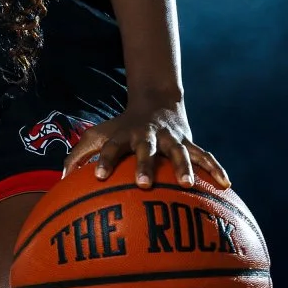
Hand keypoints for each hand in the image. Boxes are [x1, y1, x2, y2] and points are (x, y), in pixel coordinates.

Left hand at [64, 105, 230, 190]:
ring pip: (179, 152)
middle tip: (143, 183)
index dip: (104, 160)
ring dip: (184, 167)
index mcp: (125, 135)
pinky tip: (227, 186)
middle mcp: (148, 136)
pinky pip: (205, 156)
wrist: (156, 102)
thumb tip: (60, 178)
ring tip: (188, 185)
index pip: (110, 147)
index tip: (98, 176)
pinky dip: (216, 169)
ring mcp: (171, 138)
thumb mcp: (99, 134)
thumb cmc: (122, 128)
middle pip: (146, 149)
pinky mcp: (189, 142)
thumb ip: (80, 154)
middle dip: (145, 165)